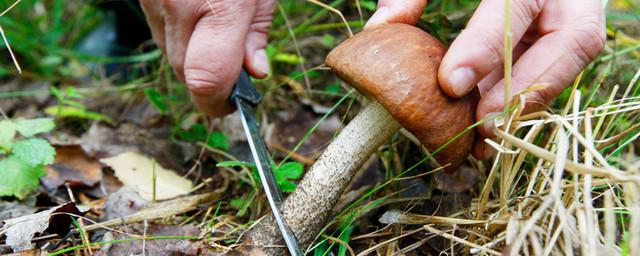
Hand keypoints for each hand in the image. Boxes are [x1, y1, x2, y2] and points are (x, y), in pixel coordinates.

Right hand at [140, 0, 275, 116]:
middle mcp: (178, 4)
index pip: (209, 80)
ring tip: (213, 21)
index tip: (231, 103)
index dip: (217, 103)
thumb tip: (255, 73)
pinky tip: (195, 7)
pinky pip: (157, 25)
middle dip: (208, 76)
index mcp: (224, 6)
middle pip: (184, 71)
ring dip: (190, 51)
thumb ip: (258, 32)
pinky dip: (177, 27)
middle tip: (232, 59)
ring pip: (167, 49)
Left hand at [366, 0, 605, 159]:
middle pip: (572, 41)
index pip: (516, 5)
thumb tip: (378, 28)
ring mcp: (575, 14)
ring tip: (483, 142)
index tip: (450, 85)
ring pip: (568, 62)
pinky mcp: (569, 35)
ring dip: (525, 105)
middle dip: (525, 89)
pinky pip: (555, 69)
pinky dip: (522, 99)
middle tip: (482, 126)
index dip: (485, 48)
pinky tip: (490, 128)